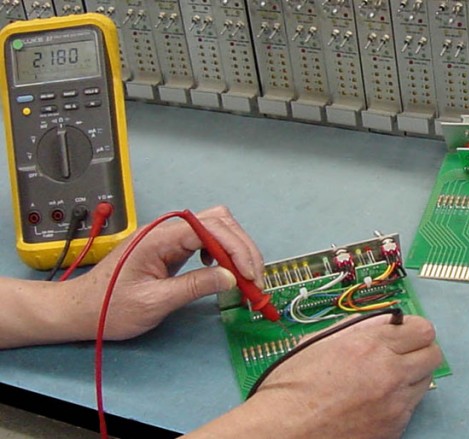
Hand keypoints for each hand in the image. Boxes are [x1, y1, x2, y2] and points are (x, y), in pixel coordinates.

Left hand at [63, 205, 263, 340]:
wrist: (81, 310)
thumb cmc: (110, 309)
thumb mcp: (154, 302)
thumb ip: (194, 286)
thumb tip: (231, 277)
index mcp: (158, 238)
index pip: (211, 229)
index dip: (237, 250)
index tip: (250, 277)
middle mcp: (166, 230)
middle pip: (219, 221)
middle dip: (243, 248)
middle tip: (254, 280)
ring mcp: (169, 236)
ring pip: (217, 226)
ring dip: (237, 249)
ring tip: (245, 277)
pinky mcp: (171, 245)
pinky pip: (207, 238)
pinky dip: (224, 251)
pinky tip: (223, 270)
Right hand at [188, 314, 442, 438]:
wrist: (281, 430)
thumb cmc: (291, 387)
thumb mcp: (321, 342)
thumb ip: (359, 328)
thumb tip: (386, 321)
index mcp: (371, 345)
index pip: (423, 329)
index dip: (413, 330)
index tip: (403, 334)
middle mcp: (390, 372)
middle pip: (433, 354)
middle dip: (419, 351)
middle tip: (401, 355)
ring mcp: (395, 404)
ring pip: (425, 382)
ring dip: (410, 378)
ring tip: (383, 381)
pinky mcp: (394, 429)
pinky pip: (410, 409)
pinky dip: (398, 403)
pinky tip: (374, 403)